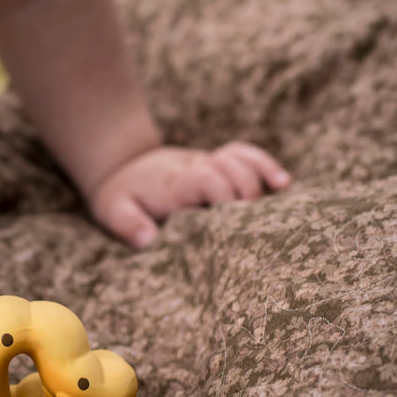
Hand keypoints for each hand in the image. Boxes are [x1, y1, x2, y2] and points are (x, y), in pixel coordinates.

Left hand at [89, 142, 290, 247]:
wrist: (122, 165)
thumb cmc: (122, 196)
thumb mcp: (113, 211)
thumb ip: (129, 225)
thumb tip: (148, 240)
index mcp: (174, 184)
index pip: (206, 179)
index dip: (224, 195)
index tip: (231, 220)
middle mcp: (195, 170)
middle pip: (230, 168)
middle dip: (247, 189)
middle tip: (254, 219)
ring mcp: (208, 165)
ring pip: (240, 158)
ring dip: (261, 173)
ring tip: (281, 192)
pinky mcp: (218, 166)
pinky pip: (245, 156)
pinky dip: (264, 164)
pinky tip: (283, 183)